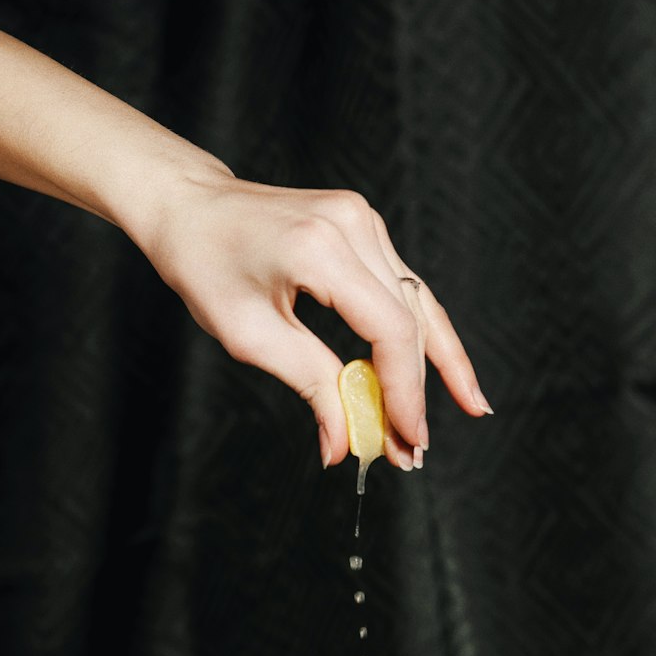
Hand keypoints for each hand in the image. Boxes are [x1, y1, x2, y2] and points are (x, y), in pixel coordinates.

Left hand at [129, 172, 492, 469]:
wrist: (189, 205)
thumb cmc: (204, 265)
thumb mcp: (249, 335)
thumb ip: (309, 384)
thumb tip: (344, 445)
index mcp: (321, 249)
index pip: (390, 330)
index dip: (404, 392)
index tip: (407, 442)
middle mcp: (353, 225)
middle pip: (411, 320)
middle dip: (417, 389)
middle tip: (414, 450)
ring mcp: (364, 220)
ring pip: (419, 303)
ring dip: (434, 363)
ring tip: (467, 410)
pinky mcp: (364, 227)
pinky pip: (403, 287)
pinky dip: (420, 332)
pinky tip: (446, 370)